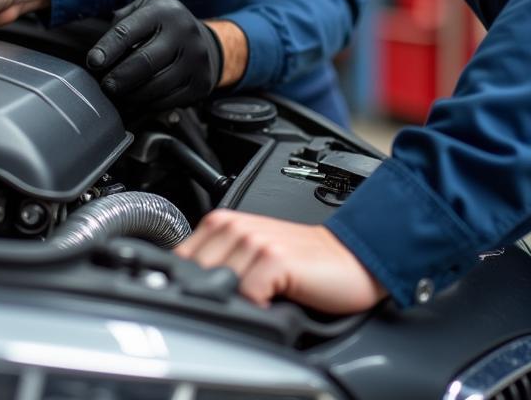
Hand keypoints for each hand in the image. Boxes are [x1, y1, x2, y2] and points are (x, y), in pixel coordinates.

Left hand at [87, 0, 222, 110]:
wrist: (203, 41)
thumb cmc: (161, 26)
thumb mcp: (142, 11)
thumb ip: (120, 25)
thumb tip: (97, 57)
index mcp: (163, 11)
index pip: (128, 31)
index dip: (108, 48)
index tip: (93, 62)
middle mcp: (184, 32)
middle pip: (144, 62)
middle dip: (119, 77)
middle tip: (105, 86)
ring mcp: (196, 59)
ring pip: (156, 86)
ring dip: (131, 95)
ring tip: (119, 95)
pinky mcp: (201, 83)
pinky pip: (168, 101)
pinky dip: (148, 105)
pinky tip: (137, 101)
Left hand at [175, 210, 387, 312]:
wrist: (350, 259)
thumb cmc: (303, 264)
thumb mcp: (252, 258)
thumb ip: (219, 265)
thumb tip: (187, 294)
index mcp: (224, 224)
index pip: (180, 261)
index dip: (192, 284)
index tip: (213, 294)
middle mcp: (236, 227)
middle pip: (195, 277)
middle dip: (213, 294)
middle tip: (244, 298)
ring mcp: (255, 241)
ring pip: (220, 287)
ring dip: (239, 302)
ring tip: (263, 298)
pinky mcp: (275, 258)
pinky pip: (248, 294)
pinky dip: (259, 308)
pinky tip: (275, 303)